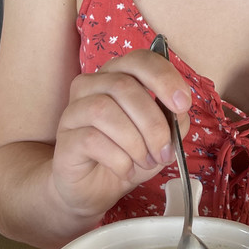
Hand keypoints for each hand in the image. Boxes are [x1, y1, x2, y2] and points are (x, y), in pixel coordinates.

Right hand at [50, 49, 191, 220]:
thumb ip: (173, 120)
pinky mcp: (65, 137)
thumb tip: (179, 113)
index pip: (140, 60)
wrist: (94, 188)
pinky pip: (91, 138)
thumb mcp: (160, 137)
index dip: (164, 78)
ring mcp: (74, 110)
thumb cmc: (127, 154)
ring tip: (145, 162)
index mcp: (118, 76)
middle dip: (153, 123)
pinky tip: (126, 170)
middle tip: (164, 152)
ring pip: (104, 110)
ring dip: (135, 142)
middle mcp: (91, 85)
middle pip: (124, 86)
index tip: (183, 105)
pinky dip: (118, 158)